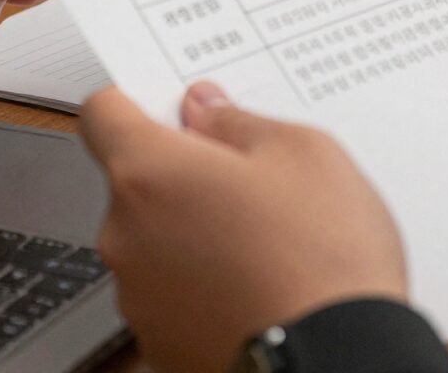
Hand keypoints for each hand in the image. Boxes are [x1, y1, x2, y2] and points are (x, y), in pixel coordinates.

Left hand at [80, 81, 406, 372]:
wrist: (345, 363)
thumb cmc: (323, 262)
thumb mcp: (301, 152)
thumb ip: (237, 121)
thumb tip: (206, 111)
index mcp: (149, 174)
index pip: (102, 113)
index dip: (137, 101)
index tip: (172, 106)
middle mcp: (126, 237)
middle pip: (133, 181)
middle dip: (181, 171)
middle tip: (247, 177)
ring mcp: (139, 300)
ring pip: (153, 238)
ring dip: (191, 229)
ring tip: (264, 239)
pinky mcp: (161, 346)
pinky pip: (170, 291)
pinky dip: (201, 282)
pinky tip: (257, 282)